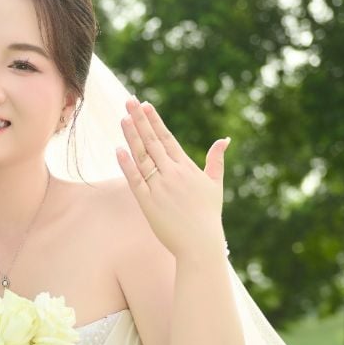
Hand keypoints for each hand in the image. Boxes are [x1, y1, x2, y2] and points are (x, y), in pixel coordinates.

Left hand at [116, 98, 229, 260]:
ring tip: (122, 118)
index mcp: (187, 167)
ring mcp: (159, 187)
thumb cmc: (208, 215)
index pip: (167, 138)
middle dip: (140, 120)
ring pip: (142, 157)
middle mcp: (172, 173)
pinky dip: (126, 165)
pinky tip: (118, 150)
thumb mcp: (214, 184)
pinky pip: (135, 180)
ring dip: (131, 137)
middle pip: (152, 141)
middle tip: (129, 101)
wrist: (200, 243)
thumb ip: (216, 160)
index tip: (145, 105)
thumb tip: (224, 140)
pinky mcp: (148, 202)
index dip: (154, 121)